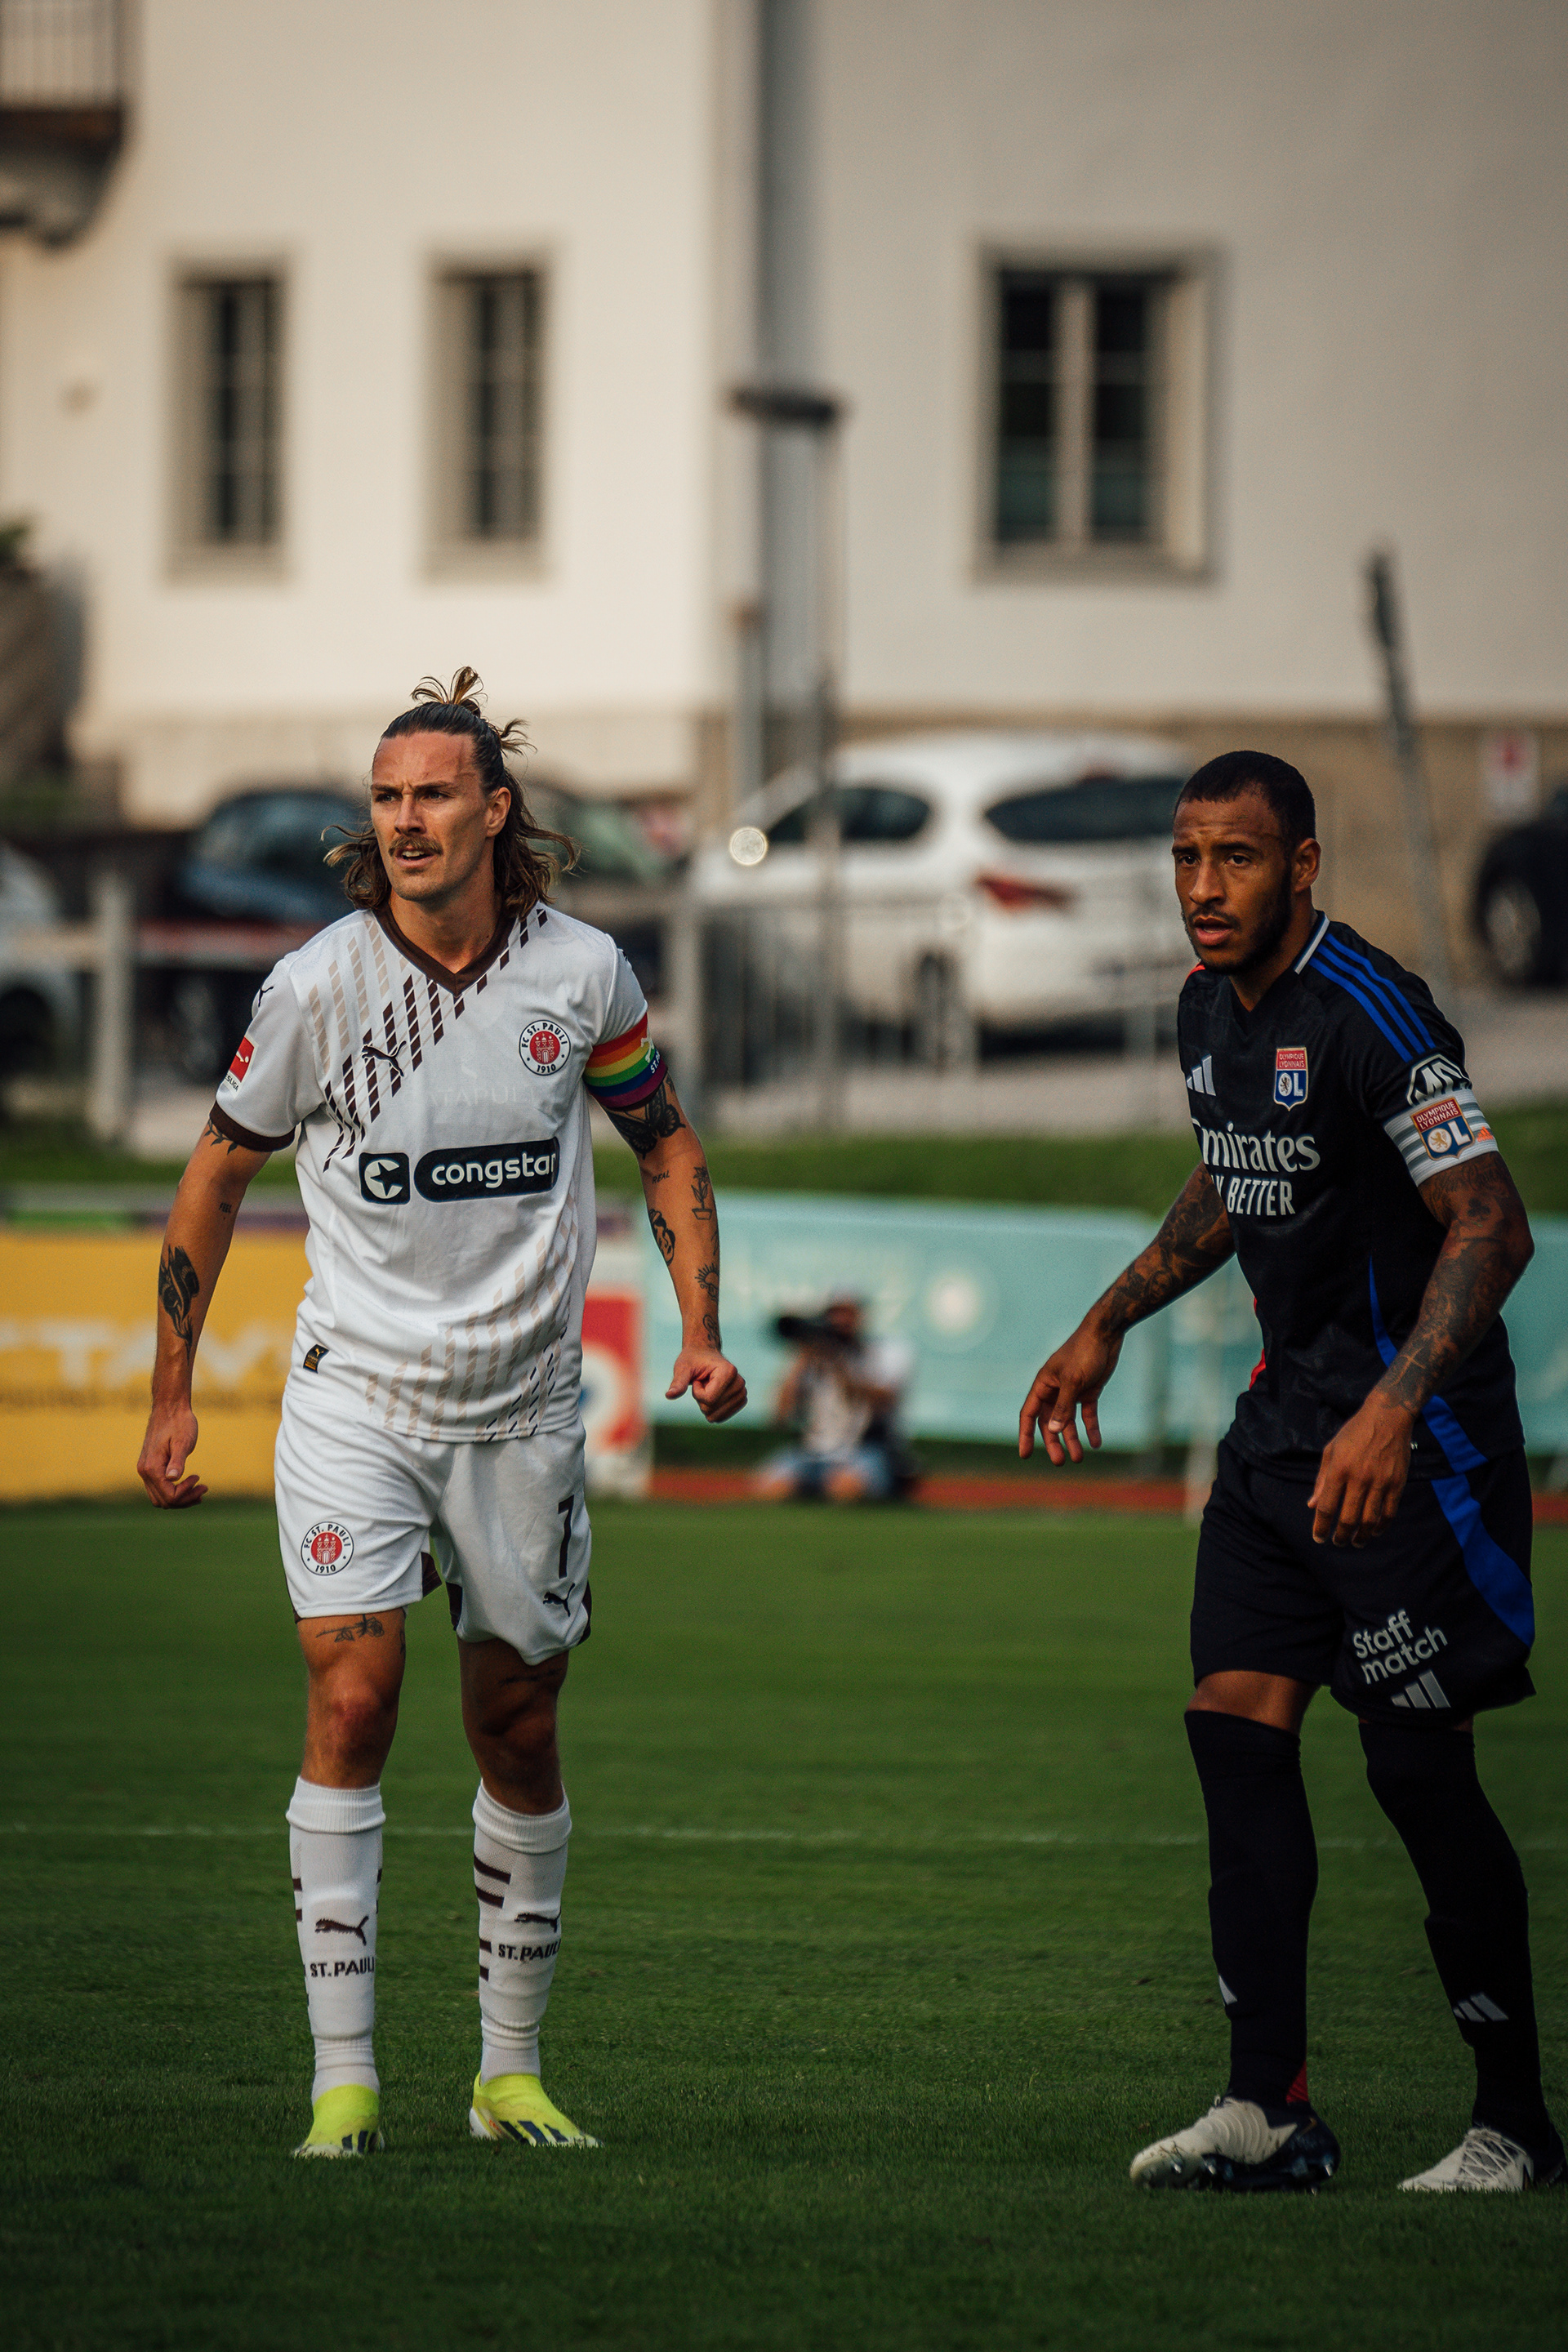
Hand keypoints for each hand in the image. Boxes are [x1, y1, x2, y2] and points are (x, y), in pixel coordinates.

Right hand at [137, 1396, 207, 1507]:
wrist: (169, 1408)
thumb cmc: (179, 1423)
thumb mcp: (183, 1442)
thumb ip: (177, 1461)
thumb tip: (173, 1479)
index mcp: (151, 1467)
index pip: (169, 1496)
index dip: (186, 1493)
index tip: (199, 1478)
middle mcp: (144, 1471)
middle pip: (163, 1501)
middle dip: (185, 1500)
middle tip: (203, 1488)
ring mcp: (145, 1470)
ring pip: (159, 1498)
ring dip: (179, 1499)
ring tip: (200, 1491)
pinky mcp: (149, 1467)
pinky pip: (158, 1488)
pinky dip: (173, 1492)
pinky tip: (190, 1485)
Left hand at [667, 1346, 748, 1424]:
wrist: (704, 1355)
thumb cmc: (692, 1360)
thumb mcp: (683, 1368)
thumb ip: (678, 1382)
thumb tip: (669, 1395)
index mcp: (729, 1371)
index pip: (709, 1399)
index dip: (697, 1393)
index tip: (697, 1379)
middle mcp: (739, 1382)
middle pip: (712, 1408)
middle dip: (701, 1400)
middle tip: (703, 1383)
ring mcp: (742, 1392)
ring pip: (717, 1415)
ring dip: (707, 1405)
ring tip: (708, 1387)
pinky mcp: (741, 1399)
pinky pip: (723, 1417)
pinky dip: (713, 1410)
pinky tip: (712, 1395)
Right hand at [1018, 1320, 1124, 1463]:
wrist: (1106, 1334)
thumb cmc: (1084, 1352)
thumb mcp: (1073, 1381)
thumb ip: (1063, 1406)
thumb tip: (1054, 1430)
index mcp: (1044, 1385)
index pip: (1029, 1414)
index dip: (1026, 1435)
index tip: (1025, 1455)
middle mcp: (1055, 1390)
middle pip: (1050, 1422)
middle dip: (1054, 1442)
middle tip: (1060, 1462)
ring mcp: (1072, 1392)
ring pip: (1068, 1421)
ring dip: (1073, 1439)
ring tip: (1079, 1458)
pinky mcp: (1089, 1391)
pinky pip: (1087, 1415)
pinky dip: (1090, 1428)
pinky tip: (1095, 1443)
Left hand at [1308, 1396, 1413, 1545]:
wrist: (1387, 1416)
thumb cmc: (1354, 1433)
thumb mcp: (1331, 1450)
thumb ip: (1322, 1480)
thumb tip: (1312, 1505)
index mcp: (1339, 1469)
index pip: (1326, 1506)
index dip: (1320, 1526)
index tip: (1318, 1538)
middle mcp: (1359, 1478)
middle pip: (1348, 1518)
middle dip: (1341, 1536)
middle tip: (1338, 1542)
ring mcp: (1380, 1481)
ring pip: (1370, 1519)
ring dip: (1362, 1536)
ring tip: (1356, 1542)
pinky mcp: (1397, 1483)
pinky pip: (1389, 1512)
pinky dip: (1382, 1526)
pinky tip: (1375, 1531)